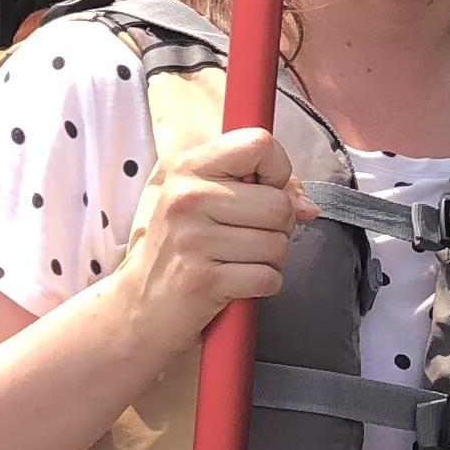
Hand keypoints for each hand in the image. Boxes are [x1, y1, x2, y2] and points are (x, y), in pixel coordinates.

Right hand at [103, 128, 299, 353]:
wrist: (141, 305)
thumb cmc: (183, 246)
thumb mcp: (207, 200)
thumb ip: (263, 187)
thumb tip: (308, 206)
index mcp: (187, 168)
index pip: (258, 143)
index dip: (277, 169)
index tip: (264, 189)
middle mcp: (187, 199)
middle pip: (278, 203)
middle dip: (279, 226)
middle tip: (249, 236)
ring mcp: (193, 240)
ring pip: (278, 244)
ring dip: (271, 258)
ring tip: (239, 259)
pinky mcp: (203, 280)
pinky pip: (268, 277)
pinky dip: (263, 284)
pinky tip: (237, 282)